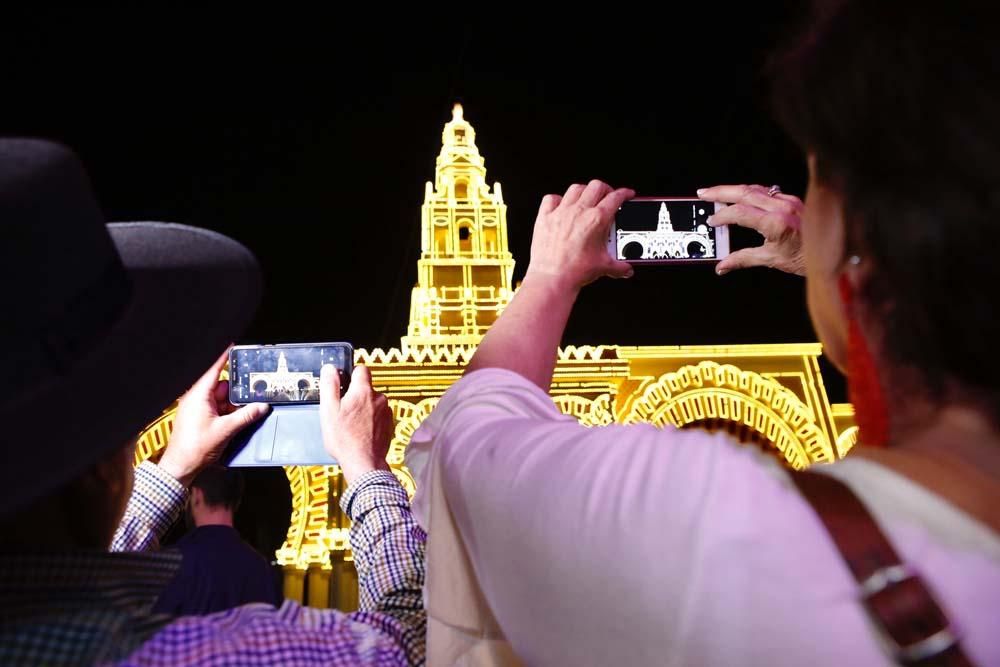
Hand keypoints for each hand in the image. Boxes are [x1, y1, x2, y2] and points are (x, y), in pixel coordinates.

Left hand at [159, 349, 269, 485]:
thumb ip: (246, 416)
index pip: (213, 369)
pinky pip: (218, 410)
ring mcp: (198, 409)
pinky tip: (236, 421)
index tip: (232, 346)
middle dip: (237, 393)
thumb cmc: (194, 448)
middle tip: (252, 394)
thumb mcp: (226, 430)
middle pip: (222, 386)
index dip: (223, 357)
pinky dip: (228, 414)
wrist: (181, 467)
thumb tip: (261, 407)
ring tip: (244, 413)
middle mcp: (196, 399)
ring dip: (233, 406)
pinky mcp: (200, 419)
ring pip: (222, 400)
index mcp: (198, 396)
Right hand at [319, 364, 391, 485]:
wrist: (364, 462)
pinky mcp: (389, 424)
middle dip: (356, 395)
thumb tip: (330, 369)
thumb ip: (329, 386)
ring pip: (373, 402)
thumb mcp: (328, 410)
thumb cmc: (344, 439)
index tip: (344, 384)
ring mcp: (386, 412)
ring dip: (364, 408)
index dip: (351, 374)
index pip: (361, 369)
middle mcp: (378, 398)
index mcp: (363, 391)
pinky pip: (379, 415)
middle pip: (366, 388)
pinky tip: (361, 431)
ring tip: (352, 424)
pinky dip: (371, 420)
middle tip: (343, 411)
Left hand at [524, 180, 634, 292]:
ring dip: (584, 191)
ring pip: (575, 189)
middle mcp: (579, 212)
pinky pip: (550, 199)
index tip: (626, 194)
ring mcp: (560, 213)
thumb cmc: (575, 271)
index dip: (624, 193)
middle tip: (607, 197)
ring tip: (587, 199)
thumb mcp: (603, 267)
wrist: (552, 278)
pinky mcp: (545, 218)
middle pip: (596, 186)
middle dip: (605, 189)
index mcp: (596, 220)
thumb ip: (619, 266)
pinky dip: (557, 199)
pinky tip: (562, 205)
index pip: (615, 198)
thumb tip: (625, 269)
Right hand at [698, 184, 805, 275]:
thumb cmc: (806, 258)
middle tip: (703, 193)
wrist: (834, 255)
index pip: (740, 213)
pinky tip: (742, 196)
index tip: (712, 222)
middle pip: (744, 192)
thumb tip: (723, 265)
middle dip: (721, 192)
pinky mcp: (793, 201)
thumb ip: (743, 259)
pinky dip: (751, 192)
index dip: (722, 216)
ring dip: (735, 189)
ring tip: (718, 193)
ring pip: (756, 189)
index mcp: (776, 223)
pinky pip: (767, 191)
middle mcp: (782, 207)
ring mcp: (789, 201)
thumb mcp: (771, 260)